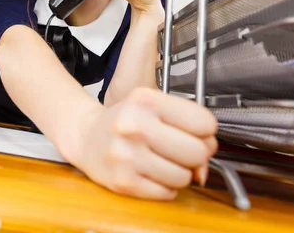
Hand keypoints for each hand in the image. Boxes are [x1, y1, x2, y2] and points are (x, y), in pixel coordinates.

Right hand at [70, 87, 217, 199]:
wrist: (87, 136)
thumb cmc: (125, 121)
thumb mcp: (152, 106)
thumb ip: (187, 126)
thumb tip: (205, 165)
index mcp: (146, 101)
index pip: (203, 123)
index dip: (206, 132)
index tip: (196, 134)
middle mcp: (134, 126)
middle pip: (197, 152)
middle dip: (196, 155)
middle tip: (181, 151)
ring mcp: (127, 155)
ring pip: (184, 176)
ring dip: (179, 173)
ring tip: (162, 162)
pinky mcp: (123, 181)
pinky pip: (167, 192)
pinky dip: (165, 186)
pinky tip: (151, 172)